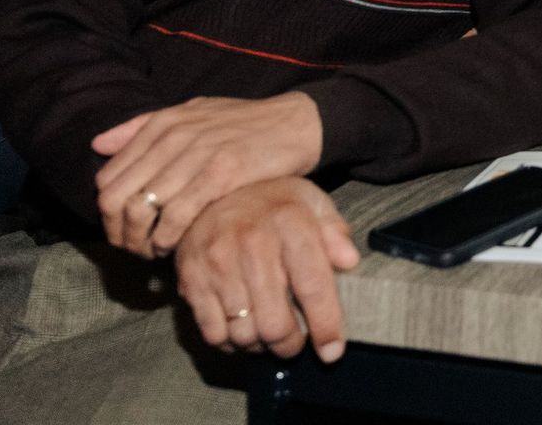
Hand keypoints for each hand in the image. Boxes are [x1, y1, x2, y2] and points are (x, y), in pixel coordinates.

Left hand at [92, 92, 323, 258]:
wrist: (298, 123)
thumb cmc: (244, 124)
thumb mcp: (193, 114)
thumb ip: (143, 127)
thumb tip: (99, 145)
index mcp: (162, 124)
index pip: (108, 179)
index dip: (109, 214)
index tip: (126, 230)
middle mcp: (172, 137)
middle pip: (116, 199)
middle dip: (119, 233)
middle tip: (135, 248)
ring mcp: (196, 154)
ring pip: (141, 210)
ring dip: (142, 241)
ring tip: (155, 250)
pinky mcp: (221, 173)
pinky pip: (176, 215)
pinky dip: (168, 237)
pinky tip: (176, 246)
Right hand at [174, 176, 357, 362]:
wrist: (212, 190)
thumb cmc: (272, 204)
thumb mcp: (311, 203)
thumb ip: (334, 232)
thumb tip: (350, 262)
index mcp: (291, 222)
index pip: (313, 285)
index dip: (325, 325)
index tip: (332, 351)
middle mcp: (253, 243)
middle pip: (274, 322)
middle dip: (289, 344)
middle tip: (294, 343)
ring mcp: (218, 262)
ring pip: (243, 333)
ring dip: (260, 345)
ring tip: (268, 335)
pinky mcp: (191, 278)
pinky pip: (212, 332)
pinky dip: (230, 342)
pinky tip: (241, 328)